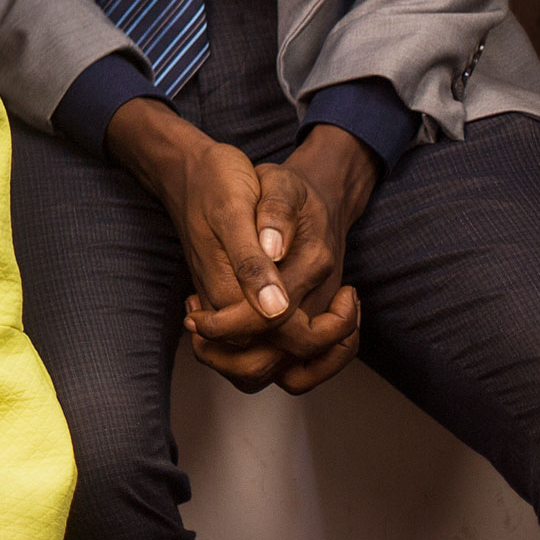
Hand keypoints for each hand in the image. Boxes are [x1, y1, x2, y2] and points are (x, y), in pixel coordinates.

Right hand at [110, 98, 363, 392]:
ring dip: (305, 359)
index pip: (275, 337)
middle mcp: (221, 308)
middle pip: (263, 367)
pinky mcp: (232, 306)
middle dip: (318, 350)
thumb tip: (274, 308)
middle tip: (345, 302)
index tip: (348, 291)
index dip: (321, 328)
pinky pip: (261, 351)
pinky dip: (294, 350)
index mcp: (225, 288)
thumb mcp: (236, 207)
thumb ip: (251, 262)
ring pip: (259, 369)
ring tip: (337, 317)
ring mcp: (224, 310)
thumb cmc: (217, 181)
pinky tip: (319, 316)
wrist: (190, 171)